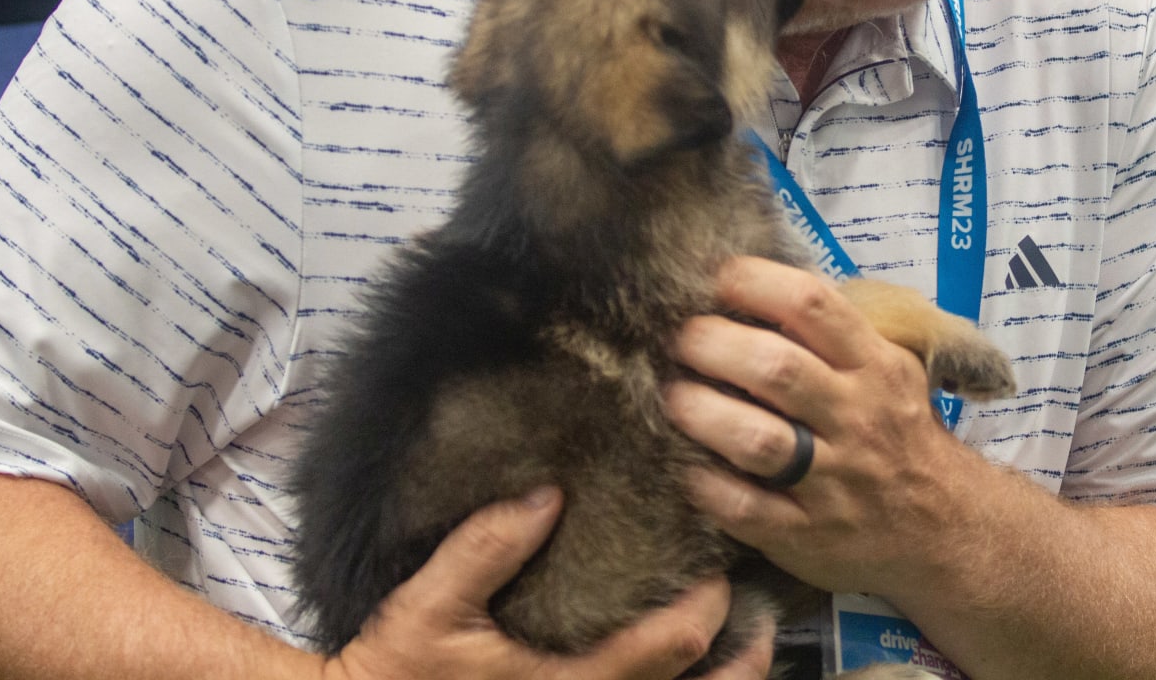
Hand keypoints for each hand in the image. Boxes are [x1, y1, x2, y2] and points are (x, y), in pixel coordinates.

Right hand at [325, 487, 768, 679]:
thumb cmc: (393, 671)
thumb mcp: (428, 604)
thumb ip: (486, 547)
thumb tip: (548, 493)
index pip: (667, 649)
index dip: (705, 610)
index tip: (720, 570)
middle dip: (738, 663)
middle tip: (762, 625)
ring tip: (745, 655)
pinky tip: (679, 679)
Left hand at [663, 258, 975, 593]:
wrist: (947, 528)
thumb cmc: (898, 432)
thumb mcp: (889, 368)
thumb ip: (832, 331)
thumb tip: (749, 285)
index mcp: (874, 365)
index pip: (811, 305)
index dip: (752, 283)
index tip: (713, 280)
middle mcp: (856, 417)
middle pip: (775, 368)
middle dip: (712, 345)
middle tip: (677, 339)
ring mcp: (833, 480)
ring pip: (757, 440)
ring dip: (701, 412)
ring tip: (671, 396)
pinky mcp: (807, 535)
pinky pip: (744, 509)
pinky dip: (705, 484)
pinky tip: (685, 465)